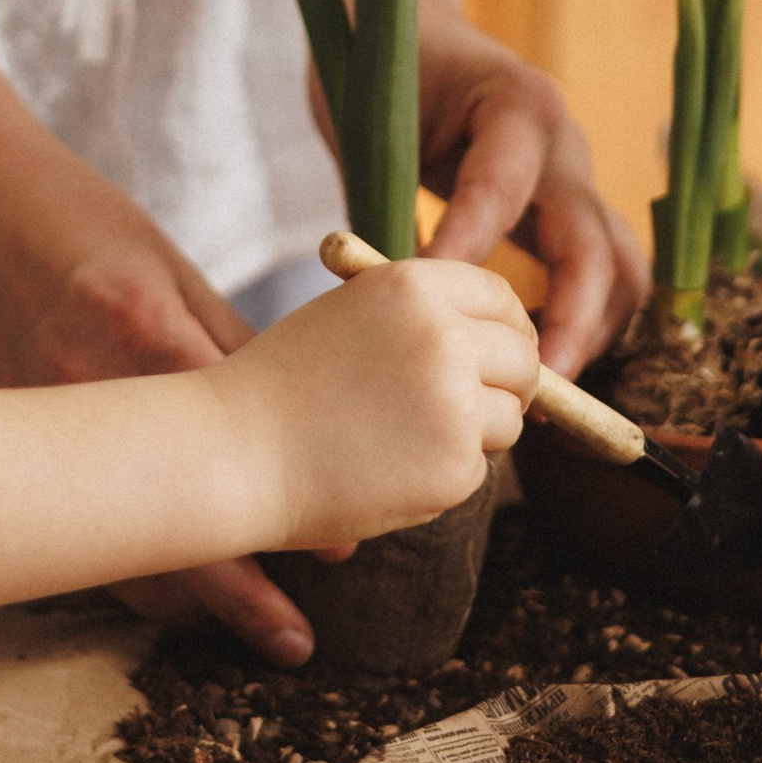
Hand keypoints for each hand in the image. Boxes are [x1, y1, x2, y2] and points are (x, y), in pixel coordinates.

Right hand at [0, 106, 333, 663]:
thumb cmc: (72, 217)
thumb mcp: (165, 264)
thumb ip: (225, 343)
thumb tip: (296, 419)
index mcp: (142, 328)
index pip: (232, 440)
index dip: (286, 505)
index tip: (339, 555)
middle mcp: (86, 384)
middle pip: (170, 516)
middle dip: (236, 589)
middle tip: (293, 637)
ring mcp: (29, 418)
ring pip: (110, 544)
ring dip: (175, 593)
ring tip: (233, 629)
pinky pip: (60, 521)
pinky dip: (108, 556)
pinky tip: (152, 582)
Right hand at [221, 255, 538, 549]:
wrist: (238, 450)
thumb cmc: (284, 383)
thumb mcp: (351, 315)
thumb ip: (418, 315)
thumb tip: (493, 335)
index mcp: (414, 286)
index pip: (500, 296)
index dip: (509, 326)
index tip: (502, 351)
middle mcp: (444, 336)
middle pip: (524, 357)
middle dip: (512, 384)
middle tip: (478, 406)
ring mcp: (454, 404)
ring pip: (508, 418)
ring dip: (477, 433)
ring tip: (405, 439)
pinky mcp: (454, 467)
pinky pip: (476, 469)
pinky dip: (444, 476)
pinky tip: (387, 471)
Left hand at [414, 14, 646, 377]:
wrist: (413, 28)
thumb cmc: (387, 74)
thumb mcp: (379, 121)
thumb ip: (394, 197)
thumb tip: (398, 294)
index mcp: (515, 104)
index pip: (500, 189)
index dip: (467, 247)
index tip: (430, 296)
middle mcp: (563, 144)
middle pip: (595, 246)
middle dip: (569, 322)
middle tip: (527, 383)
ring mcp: (578, 178)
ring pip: (621, 268)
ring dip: (591, 332)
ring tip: (541, 387)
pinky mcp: (574, 209)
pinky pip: (606, 274)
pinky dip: (586, 322)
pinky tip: (541, 361)